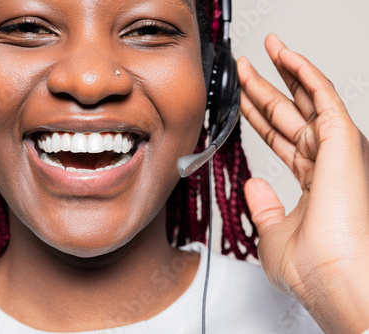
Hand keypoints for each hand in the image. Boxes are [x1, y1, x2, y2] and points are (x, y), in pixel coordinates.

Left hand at [237, 33, 368, 332]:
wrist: (337, 281)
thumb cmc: (315, 270)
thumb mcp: (274, 236)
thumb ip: (265, 208)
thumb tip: (254, 186)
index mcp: (314, 184)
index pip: (280, 141)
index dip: (258, 118)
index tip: (241, 102)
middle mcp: (327, 163)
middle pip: (288, 115)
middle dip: (263, 90)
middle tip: (244, 69)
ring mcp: (337, 151)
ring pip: (304, 100)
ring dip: (282, 73)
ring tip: (263, 49)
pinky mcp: (344, 141)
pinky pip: (323, 96)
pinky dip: (304, 72)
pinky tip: (287, 55)